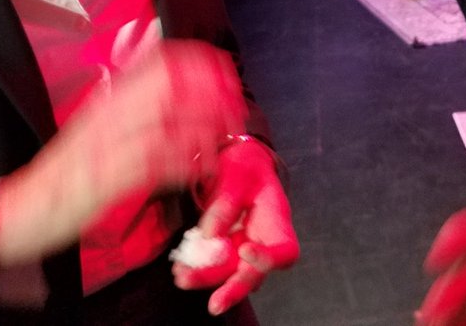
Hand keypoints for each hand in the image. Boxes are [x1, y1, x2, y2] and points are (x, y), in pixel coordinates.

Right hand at [0, 40, 248, 266]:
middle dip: (210, 92)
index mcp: (109, 98)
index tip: (224, 74)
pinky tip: (205, 165)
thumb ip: (131, 103)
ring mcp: (109, 143)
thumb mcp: (99, 125)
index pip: (159, 63)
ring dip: (205, 126)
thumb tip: (167, 82)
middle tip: (235, 107)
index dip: (198, 63)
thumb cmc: (67, 171)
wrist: (22, 207)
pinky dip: (187, 162)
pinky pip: (156, 163)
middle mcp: (110, 113)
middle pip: (170, 85)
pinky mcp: (108, 177)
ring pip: (169, 121)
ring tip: (227, 134)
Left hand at [173, 136, 298, 315]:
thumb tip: (210, 235)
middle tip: (215, 304)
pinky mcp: (226, 250)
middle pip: (256, 273)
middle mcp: (264, 241)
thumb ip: (226, 203)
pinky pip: (214, 266)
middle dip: (234, 288)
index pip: (285, 251)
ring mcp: (245, 248)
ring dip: (208, 280)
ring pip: (231, 274)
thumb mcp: (237, 175)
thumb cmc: (244, 166)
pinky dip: (198, 270)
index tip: (244, 250)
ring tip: (182, 277)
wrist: (236, 161)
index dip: (269, 259)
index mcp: (277, 221)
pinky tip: (180, 269)